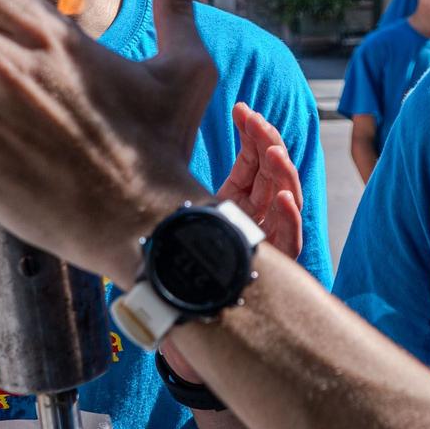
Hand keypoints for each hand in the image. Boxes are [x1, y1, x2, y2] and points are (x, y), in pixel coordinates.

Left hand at [165, 101, 304, 385]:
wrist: (184, 318)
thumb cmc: (176, 264)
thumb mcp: (174, 214)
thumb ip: (167, 183)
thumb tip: (139, 134)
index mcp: (235, 201)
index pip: (252, 160)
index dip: (252, 133)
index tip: (241, 110)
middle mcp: (255, 216)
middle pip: (272, 172)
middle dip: (268, 142)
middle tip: (255, 122)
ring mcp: (267, 239)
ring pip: (286, 198)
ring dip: (283, 172)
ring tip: (272, 151)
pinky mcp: (273, 265)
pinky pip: (290, 240)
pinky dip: (289, 218)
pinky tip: (284, 200)